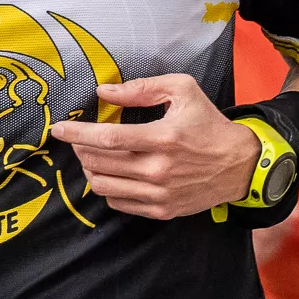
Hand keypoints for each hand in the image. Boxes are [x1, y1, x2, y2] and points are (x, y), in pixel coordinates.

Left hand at [49, 75, 257, 220]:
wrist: (240, 164)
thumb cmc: (208, 123)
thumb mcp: (183, 90)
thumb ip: (141, 88)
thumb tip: (104, 92)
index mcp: (163, 138)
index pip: (107, 139)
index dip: (77, 134)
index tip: (58, 129)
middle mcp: (159, 170)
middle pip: (100, 163)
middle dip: (80, 149)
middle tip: (78, 139)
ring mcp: (160, 194)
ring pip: (104, 186)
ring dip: (90, 169)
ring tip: (93, 156)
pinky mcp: (162, 210)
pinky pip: (119, 203)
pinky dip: (107, 188)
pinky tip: (112, 173)